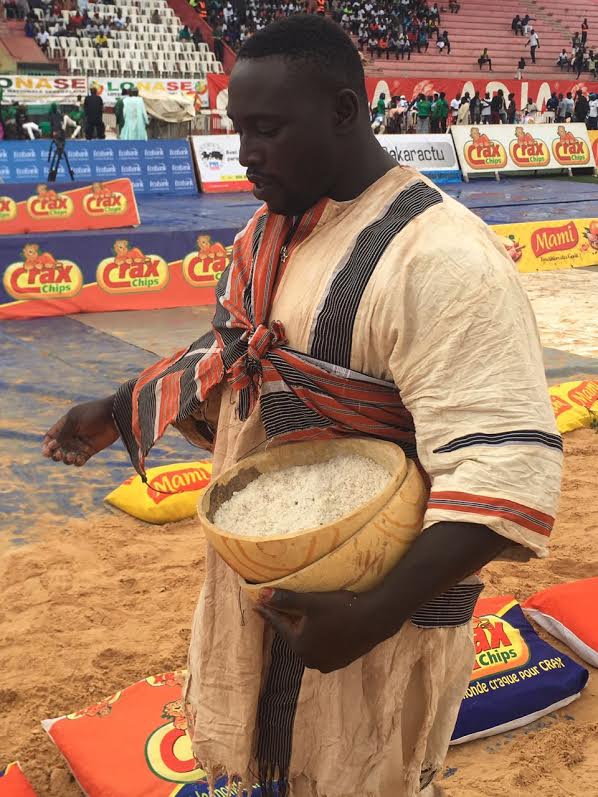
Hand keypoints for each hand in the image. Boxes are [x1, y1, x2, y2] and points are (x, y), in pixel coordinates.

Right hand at [42, 395, 118, 465]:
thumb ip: (62, 434)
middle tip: (59, 455)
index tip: (47, 451)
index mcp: (64, 425)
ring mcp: (80, 444)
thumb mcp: (74, 421)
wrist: (113, 416)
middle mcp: (71, 436)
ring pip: (67, 457)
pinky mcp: (90, 450)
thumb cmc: (93, 414)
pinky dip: (77, 462)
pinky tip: (79, 459)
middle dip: (55, 454)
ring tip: (70, 457)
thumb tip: (50, 446)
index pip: (50, 438)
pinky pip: (79, 460)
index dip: (46, 445)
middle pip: (56, 449)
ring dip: (66, 459)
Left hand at [255, 588, 385, 673]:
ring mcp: (327, 663)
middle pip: (294, 635)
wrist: (375, 619)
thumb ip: (286, 599)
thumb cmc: (341, 609)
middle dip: (288, 621)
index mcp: (299, 646)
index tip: (257, 606)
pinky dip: (319, 637)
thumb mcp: (311, 601)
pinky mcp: (341, 661)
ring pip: (309, 642)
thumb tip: (261, 595)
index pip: (279, 625)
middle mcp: (310, 660)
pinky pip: (323, 647)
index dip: (268, 613)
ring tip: (302, 616)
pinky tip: (322, 626)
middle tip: (280, 607)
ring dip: (305, 630)